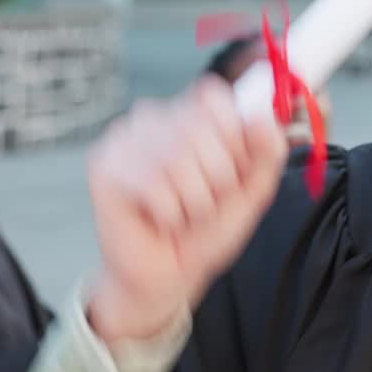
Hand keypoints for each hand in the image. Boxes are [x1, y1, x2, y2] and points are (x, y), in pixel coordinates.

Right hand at [84, 77, 287, 341]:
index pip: (213, 95)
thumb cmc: (207, 228)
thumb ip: (267, 152)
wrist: (172, 275)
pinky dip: (170, 214)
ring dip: (194, 201)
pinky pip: (153, 184)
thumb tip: (261, 118)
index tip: (234, 168)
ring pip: (178, 159)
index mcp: (190, 113)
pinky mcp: (104, 167)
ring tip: (183, 212)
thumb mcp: (253, 190)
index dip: (233, 134)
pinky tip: (160, 220)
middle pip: (201, 128)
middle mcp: (154, 116)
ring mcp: (125, 139)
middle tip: (205, 200)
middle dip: (218, 178)